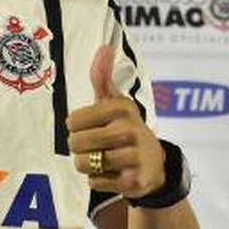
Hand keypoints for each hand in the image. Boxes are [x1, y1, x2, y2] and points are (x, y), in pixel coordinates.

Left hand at [67, 45, 165, 197]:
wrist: (156, 164)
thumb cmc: (125, 128)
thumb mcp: (116, 101)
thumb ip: (103, 76)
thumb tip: (105, 46)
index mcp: (120, 107)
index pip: (72, 121)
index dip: (77, 126)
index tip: (93, 126)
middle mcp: (129, 130)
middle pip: (75, 143)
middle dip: (80, 147)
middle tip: (97, 145)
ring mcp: (133, 156)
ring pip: (83, 164)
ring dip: (88, 165)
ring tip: (104, 159)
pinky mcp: (133, 181)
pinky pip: (95, 182)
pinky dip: (99, 180)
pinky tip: (114, 173)